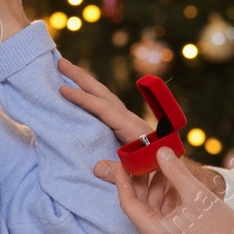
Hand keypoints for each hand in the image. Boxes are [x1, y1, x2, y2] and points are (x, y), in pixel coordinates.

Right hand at [56, 58, 225, 198]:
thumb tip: (95, 168)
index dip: (83, 99)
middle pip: (102, 93)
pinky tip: (79, 91)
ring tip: (65, 70)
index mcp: (131, 127)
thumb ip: (118, 170)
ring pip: (103, 96)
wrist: (173, 168)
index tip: (63, 89)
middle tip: (61, 62)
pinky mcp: (123, 124)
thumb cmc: (156, 170)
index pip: (103, 109)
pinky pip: (104, 105)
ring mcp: (126, 119)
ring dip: (84, 82)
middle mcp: (128, 118)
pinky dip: (91, 95)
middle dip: (81, 77)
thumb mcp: (138, 170)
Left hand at [94, 147, 233, 233]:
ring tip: (167, 171)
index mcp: (154, 233)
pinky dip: (167, 205)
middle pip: (140, 208)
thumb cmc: (220, 230)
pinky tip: (176, 188)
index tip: (122, 163)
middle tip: (146, 161)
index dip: (123, 180)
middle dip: (144, 183)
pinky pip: (163, 223)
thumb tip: (161, 151)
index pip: (128, 203)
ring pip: (153, 214)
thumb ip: (175, 171)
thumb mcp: (197, 194)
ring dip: (158, 192)